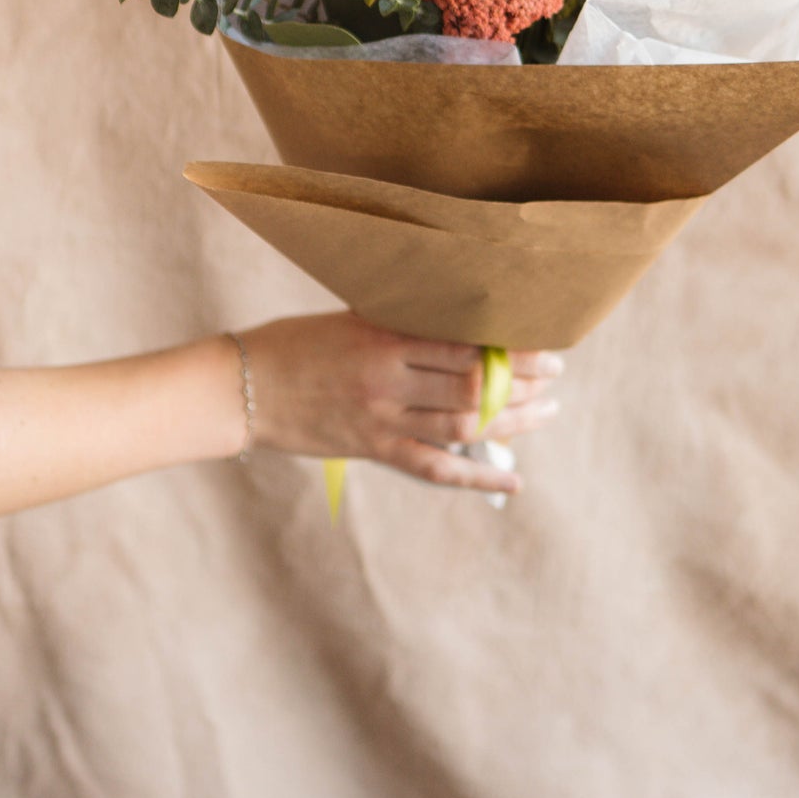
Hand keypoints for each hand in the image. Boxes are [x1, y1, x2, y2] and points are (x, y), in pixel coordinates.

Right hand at [236, 312, 561, 494]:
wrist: (242, 386)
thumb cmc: (296, 343)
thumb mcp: (351, 318)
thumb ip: (402, 324)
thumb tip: (461, 326)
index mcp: (385, 336)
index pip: (466, 344)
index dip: (513, 350)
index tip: (545, 347)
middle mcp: (388, 377)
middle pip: (474, 385)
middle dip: (523, 384)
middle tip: (556, 379)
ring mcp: (381, 417)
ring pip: (462, 424)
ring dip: (512, 422)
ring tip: (546, 413)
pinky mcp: (371, 448)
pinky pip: (434, 467)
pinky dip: (477, 476)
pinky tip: (511, 479)